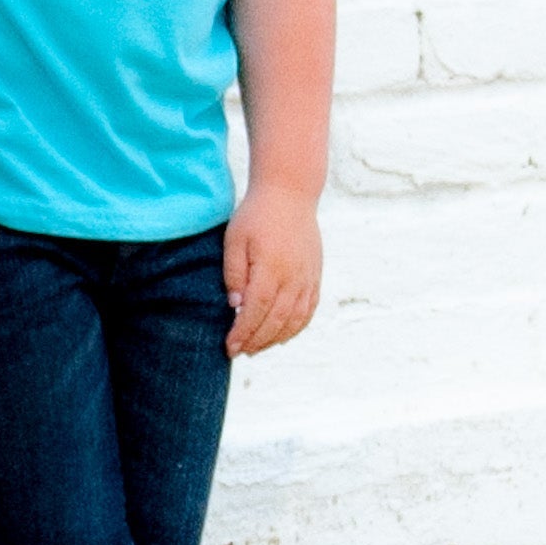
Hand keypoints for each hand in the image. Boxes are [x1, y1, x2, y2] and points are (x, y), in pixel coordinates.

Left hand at [223, 183, 321, 356]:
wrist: (290, 193)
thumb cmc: (256, 216)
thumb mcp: (235, 240)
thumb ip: (234, 274)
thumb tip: (236, 306)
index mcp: (271, 267)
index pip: (257, 311)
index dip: (243, 333)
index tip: (230, 347)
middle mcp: (294, 276)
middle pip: (276, 320)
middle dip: (256, 341)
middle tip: (239, 351)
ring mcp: (308, 276)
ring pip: (295, 319)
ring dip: (275, 338)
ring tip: (256, 347)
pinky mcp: (315, 275)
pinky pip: (309, 309)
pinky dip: (296, 327)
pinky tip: (281, 336)